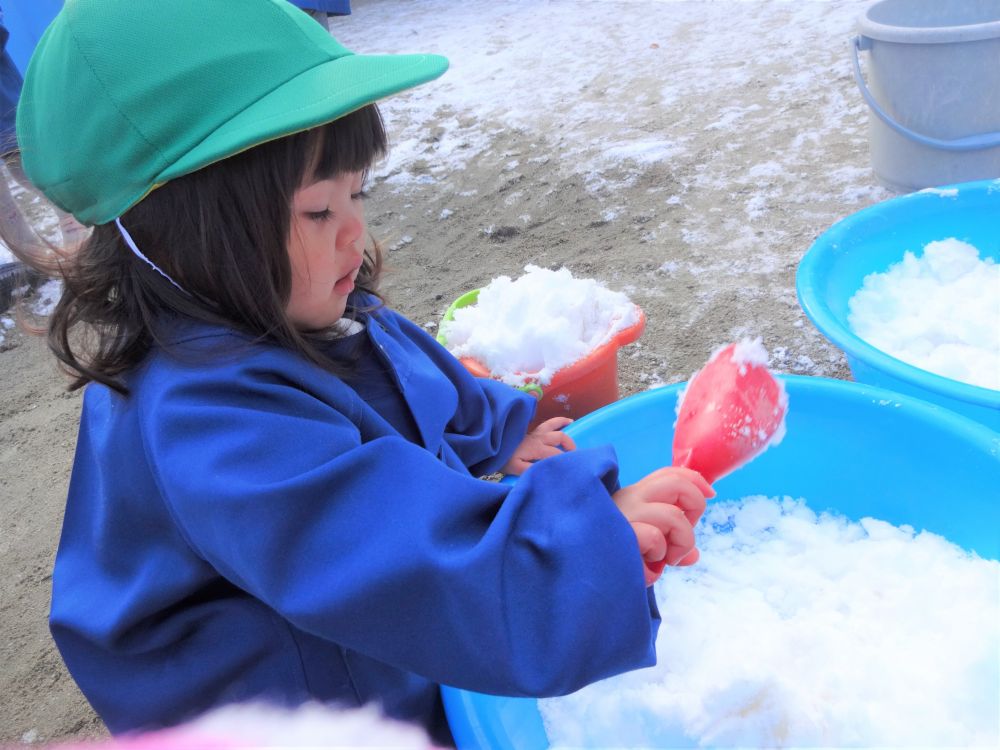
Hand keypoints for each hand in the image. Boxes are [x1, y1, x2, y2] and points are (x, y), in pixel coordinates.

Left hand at [501, 417, 575, 474]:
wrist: (493, 448)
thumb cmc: (505, 460)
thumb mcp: (516, 469)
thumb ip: (530, 470)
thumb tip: (546, 470)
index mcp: (537, 448)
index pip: (556, 454)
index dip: (564, 460)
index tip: (571, 468)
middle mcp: (539, 438)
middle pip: (560, 437)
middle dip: (570, 445)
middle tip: (575, 455)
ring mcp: (536, 432)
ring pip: (554, 424)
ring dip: (564, 424)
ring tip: (573, 424)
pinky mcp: (533, 431)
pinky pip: (549, 423)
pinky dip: (558, 421)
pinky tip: (565, 421)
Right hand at [612, 467, 713, 585]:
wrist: (579, 574)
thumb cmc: (610, 557)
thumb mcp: (643, 547)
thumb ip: (669, 545)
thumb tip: (693, 556)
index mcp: (633, 496)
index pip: (669, 473)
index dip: (696, 480)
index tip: (710, 494)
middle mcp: (629, 499)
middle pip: (676, 483)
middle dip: (694, 507)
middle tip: (682, 535)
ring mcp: (623, 516)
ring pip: (673, 516)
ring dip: (680, 542)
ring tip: (665, 558)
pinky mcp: (620, 536)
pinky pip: (654, 538)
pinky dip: (659, 555)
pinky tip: (647, 566)